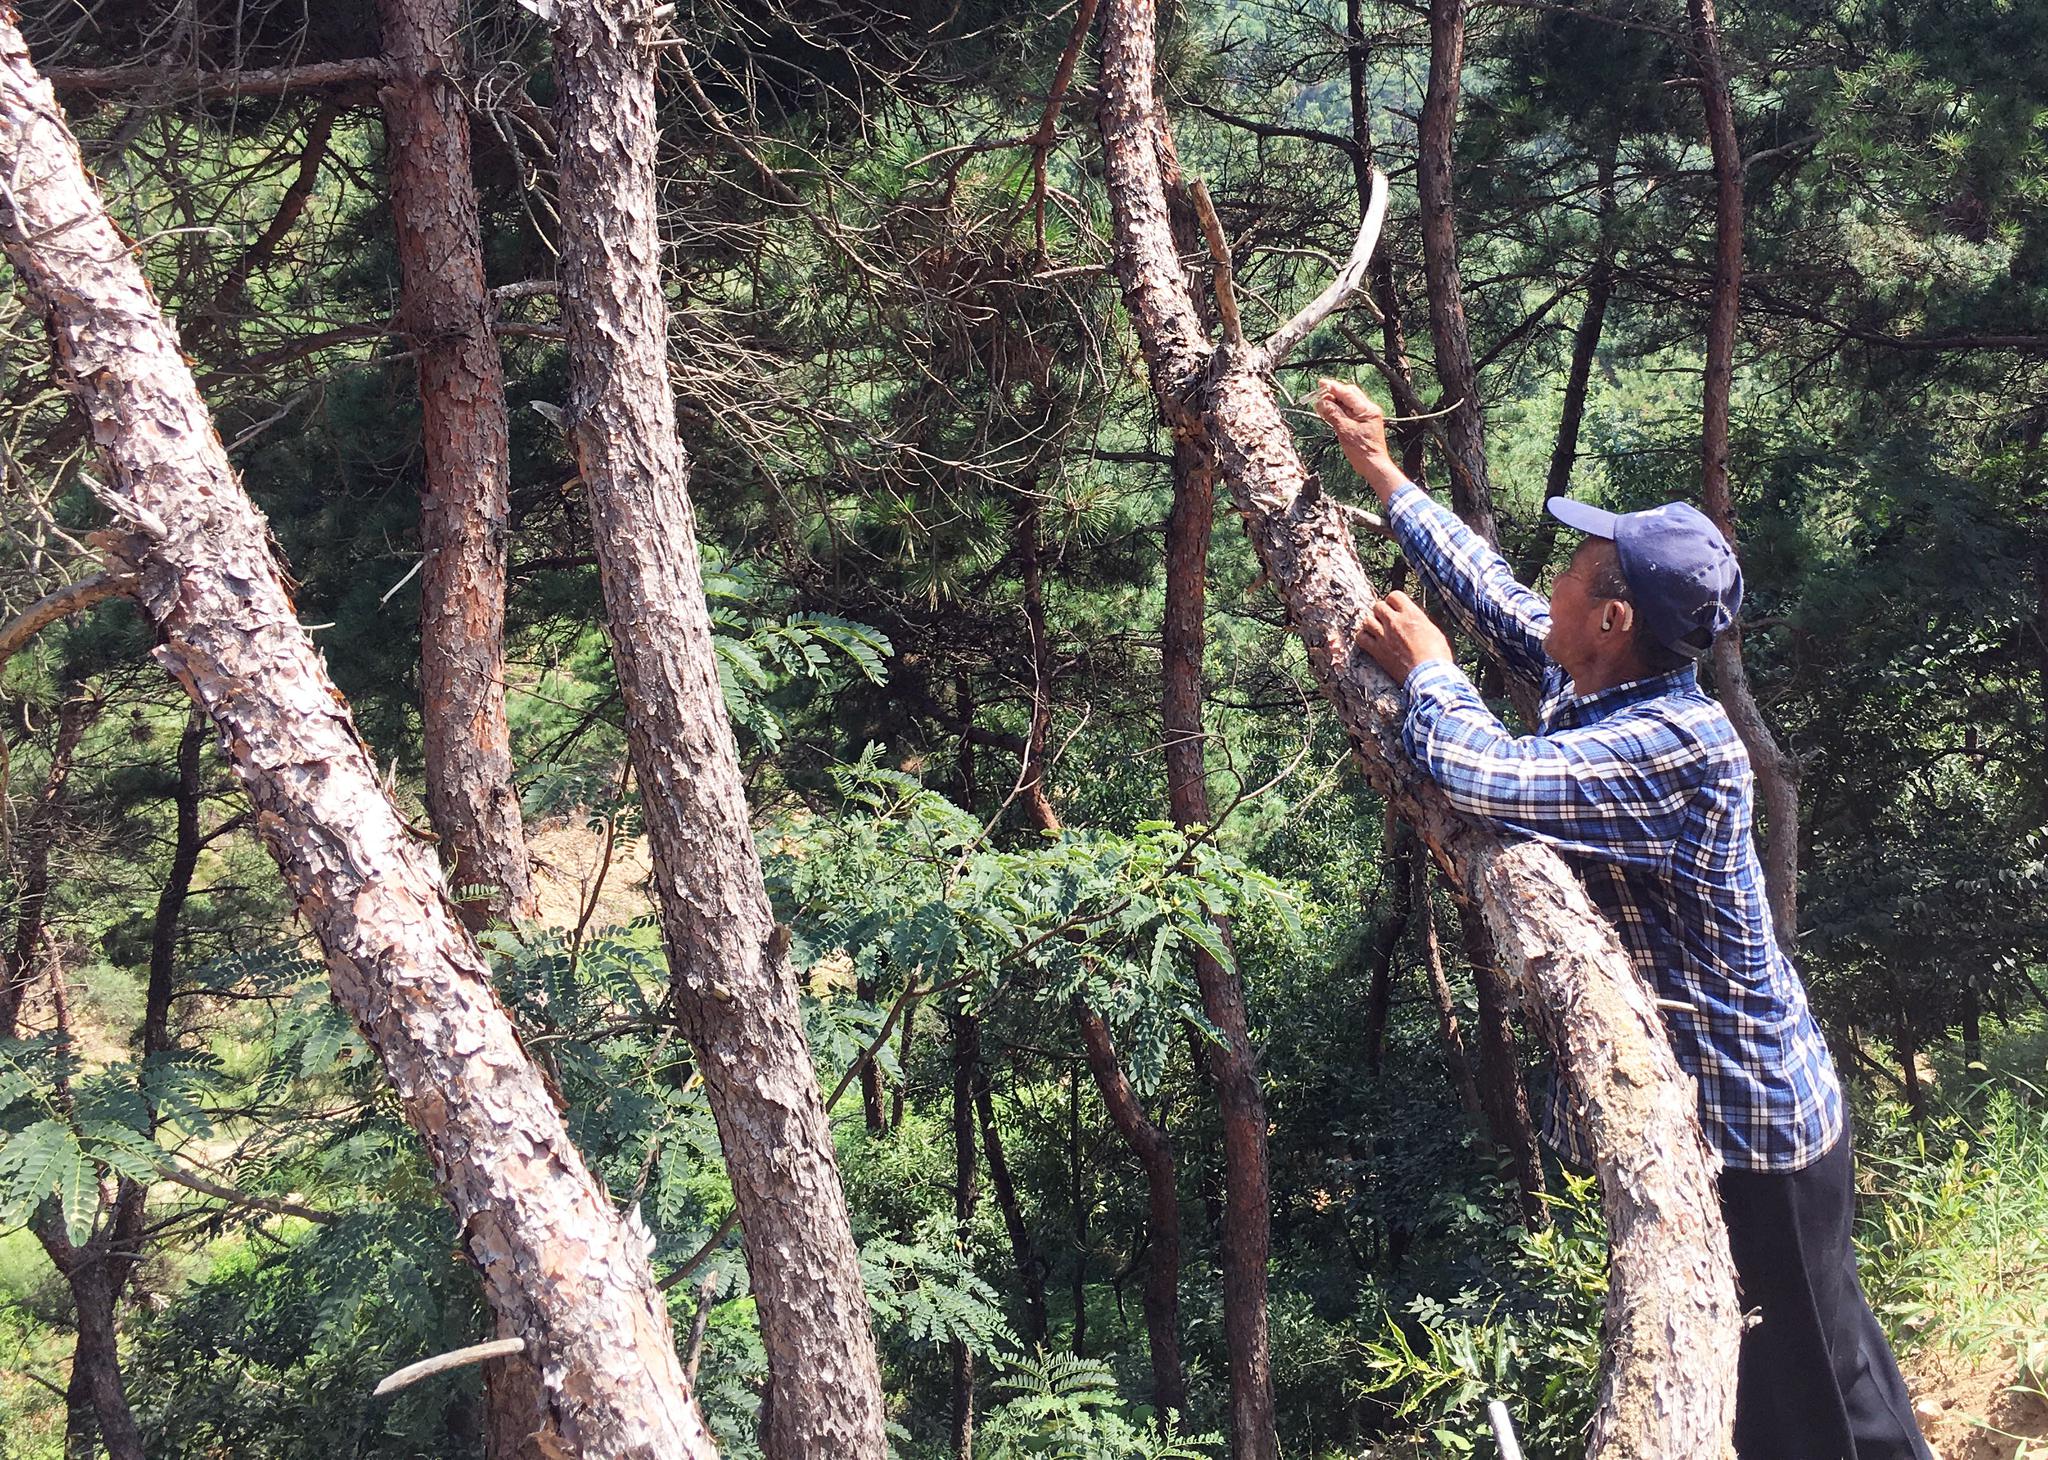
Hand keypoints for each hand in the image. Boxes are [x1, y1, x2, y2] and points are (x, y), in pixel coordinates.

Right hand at [1313, 378, 1404, 502]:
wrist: (1373, 466)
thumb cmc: (1362, 452)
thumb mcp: (1344, 431)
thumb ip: (1333, 414)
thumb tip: (1321, 402)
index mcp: (1367, 409)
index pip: (1347, 393)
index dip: (1333, 387)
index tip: (1320, 384)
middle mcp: (1369, 409)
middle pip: (1349, 394)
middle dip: (1334, 394)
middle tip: (1319, 397)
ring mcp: (1367, 416)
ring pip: (1349, 403)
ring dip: (1335, 402)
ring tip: (1322, 407)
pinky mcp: (1364, 423)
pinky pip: (1350, 411)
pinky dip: (1339, 411)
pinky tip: (1330, 414)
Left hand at [1353, 591, 1453, 680]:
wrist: (1428, 675)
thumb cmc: (1437, 656)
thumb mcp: (1433, 631)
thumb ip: (1419, 622)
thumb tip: (1414, 620)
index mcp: (1412, 614)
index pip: (1394, 595)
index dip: (1393, 601)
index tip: (1395, 608)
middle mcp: (1395, 622)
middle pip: (1378, 606)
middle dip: (1381, 612)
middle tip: (1386, 621)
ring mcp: (1384, 636)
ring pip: (1367, 620)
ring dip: (1371, 624)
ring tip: (1377, 631)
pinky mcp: (1377, 651)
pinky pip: (1361, 637)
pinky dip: (1363, 638)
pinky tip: (1369, 641)